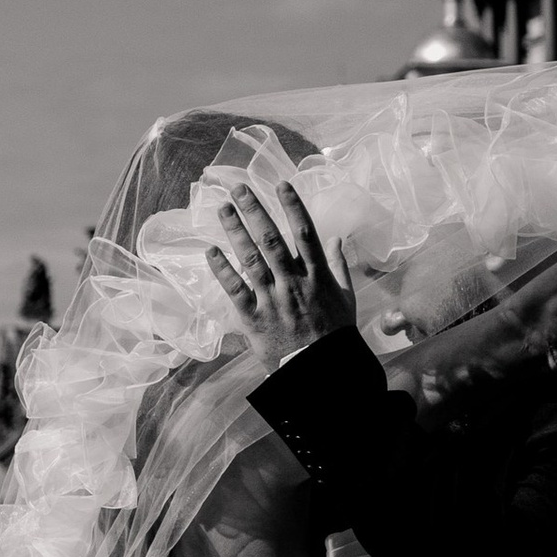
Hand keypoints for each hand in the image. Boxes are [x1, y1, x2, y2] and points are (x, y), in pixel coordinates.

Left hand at [206, 180, 352, 360]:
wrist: (320, 373)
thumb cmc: (334, 335)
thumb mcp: (346, 299)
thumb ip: (339, 267)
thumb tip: (337, 239)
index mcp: (317, 276)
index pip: (304, 233)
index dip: (292, 206)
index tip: (280, 184)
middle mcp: (293, 283)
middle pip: (271, 240)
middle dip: (254, 210)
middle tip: (239, 187)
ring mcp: (272, 299)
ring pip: (251, 259)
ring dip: (235, 231)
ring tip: (223, 208)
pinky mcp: (253, 317)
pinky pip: (235, 289)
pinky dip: (222, 269)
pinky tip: (210, 251)